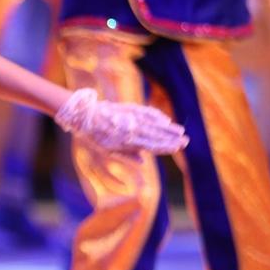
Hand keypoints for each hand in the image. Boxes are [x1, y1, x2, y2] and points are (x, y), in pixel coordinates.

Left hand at [54, 88, 187, 154]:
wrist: (83, 115)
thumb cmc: (94, 136)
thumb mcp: (108, 150)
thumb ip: (127, 155)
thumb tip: (144, 162)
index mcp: (126, 141)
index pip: (150, 145)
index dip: (165, 146)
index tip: (177, 148)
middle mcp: (130, 129)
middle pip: (155, 134)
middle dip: (171, 138)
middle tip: (186, 141)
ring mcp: (130, 117)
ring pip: (152, 123)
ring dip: (168, 127)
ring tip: (181, 131)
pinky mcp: (128, 108)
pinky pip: (145, 112)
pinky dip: (155, 115)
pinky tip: (165, 119)